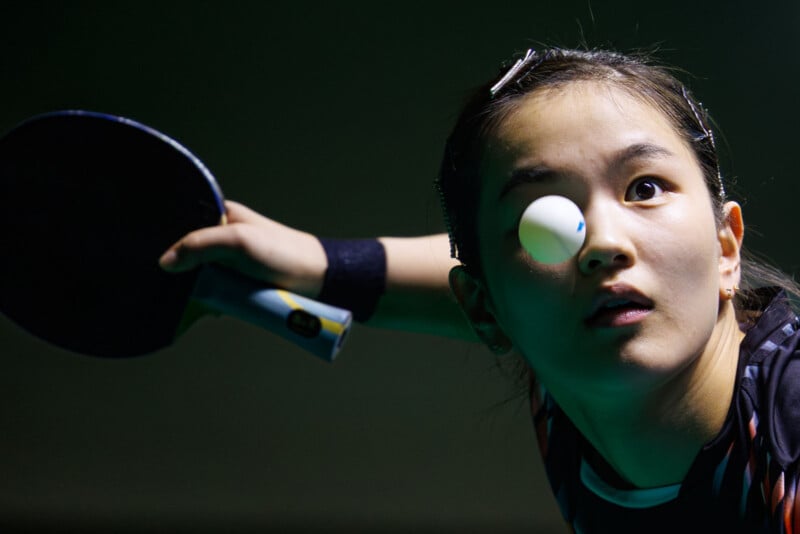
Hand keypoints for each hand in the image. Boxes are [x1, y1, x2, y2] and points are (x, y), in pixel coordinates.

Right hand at [159, 200, 326, 296]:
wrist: (316, 280)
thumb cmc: (283, 252)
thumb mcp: (239, 242)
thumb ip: (200, 245)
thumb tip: (165, 262)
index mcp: (220, 215)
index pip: (182, 224)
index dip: (168, 240)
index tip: (154, 257)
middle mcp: (221, 236)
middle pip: (186, 254)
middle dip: (178, 270)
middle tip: (170, 284)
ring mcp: (227, 261)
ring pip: (196, 276)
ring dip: (192, 289)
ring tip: (184, 300)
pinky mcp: (234, 283)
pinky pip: (211, 292)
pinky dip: (206, 301)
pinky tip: (201, 310)